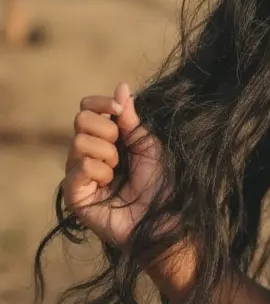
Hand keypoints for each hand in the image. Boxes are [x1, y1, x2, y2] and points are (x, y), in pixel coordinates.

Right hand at [62, 82, 164, 248]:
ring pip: (79, 142)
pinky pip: (79, 167)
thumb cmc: (159, 184)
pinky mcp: (73, 193)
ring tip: (119, 173)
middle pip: (80, 120)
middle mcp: (87, 154)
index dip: (100, 103)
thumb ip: (131, 119)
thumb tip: (122, 86)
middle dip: (107, 131)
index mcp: (106, 139)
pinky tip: (109, 186)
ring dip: (108, 155)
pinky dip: (100, 172)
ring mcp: (77, 173)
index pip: (87, 109)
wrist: (162, 218)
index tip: (119, 109)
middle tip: (122, 152)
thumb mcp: (148, 145)